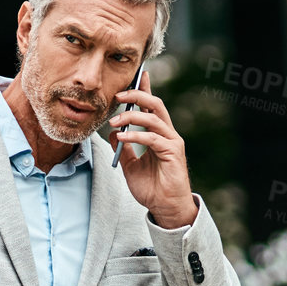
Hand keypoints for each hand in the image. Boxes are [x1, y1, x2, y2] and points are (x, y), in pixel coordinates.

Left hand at [110, 70, 197, 228]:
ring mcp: (172, 142)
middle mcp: (168, 134)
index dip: (144, 90)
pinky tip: (121, 137)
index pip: (152, 106)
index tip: (135, 77)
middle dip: (136, 96)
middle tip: (117, 96)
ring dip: (131, 116)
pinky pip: (152, 138)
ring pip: (153, 117)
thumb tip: (113, 133)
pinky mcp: (173, 152)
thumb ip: (123, 149)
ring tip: (113, 122)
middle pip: (155, 104)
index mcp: (159, 134)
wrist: (165, 208)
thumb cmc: (151, 189)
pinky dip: (135, 136)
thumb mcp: (130, 166)